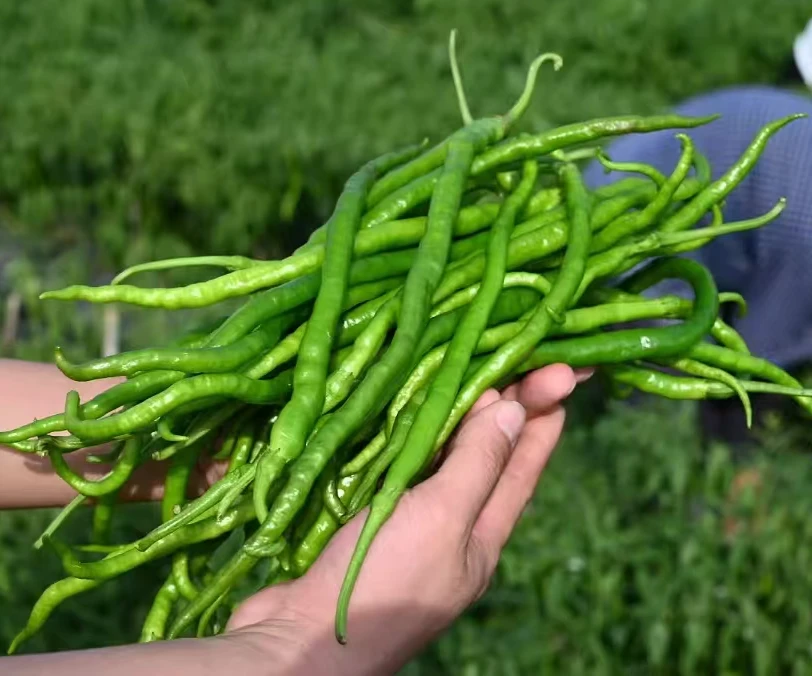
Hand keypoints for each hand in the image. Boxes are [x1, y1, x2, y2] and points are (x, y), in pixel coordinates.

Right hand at [227, 364, 582, 675]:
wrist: (299, 641)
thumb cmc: (383, 583)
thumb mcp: (443, 519)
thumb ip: (480, 464)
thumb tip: (516, 409)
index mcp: (482, 533)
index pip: (526, 463)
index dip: (546, 414)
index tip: (563, 370)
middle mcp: (452, 522)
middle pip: (487, 450)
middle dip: (507, 401)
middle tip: (521, 349)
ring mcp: (409, 515)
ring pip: (442, 450)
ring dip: (458, 407)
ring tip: (473, 361)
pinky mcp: (368, 508)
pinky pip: (400, 457)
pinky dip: (411, 426)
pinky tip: (411, 398)